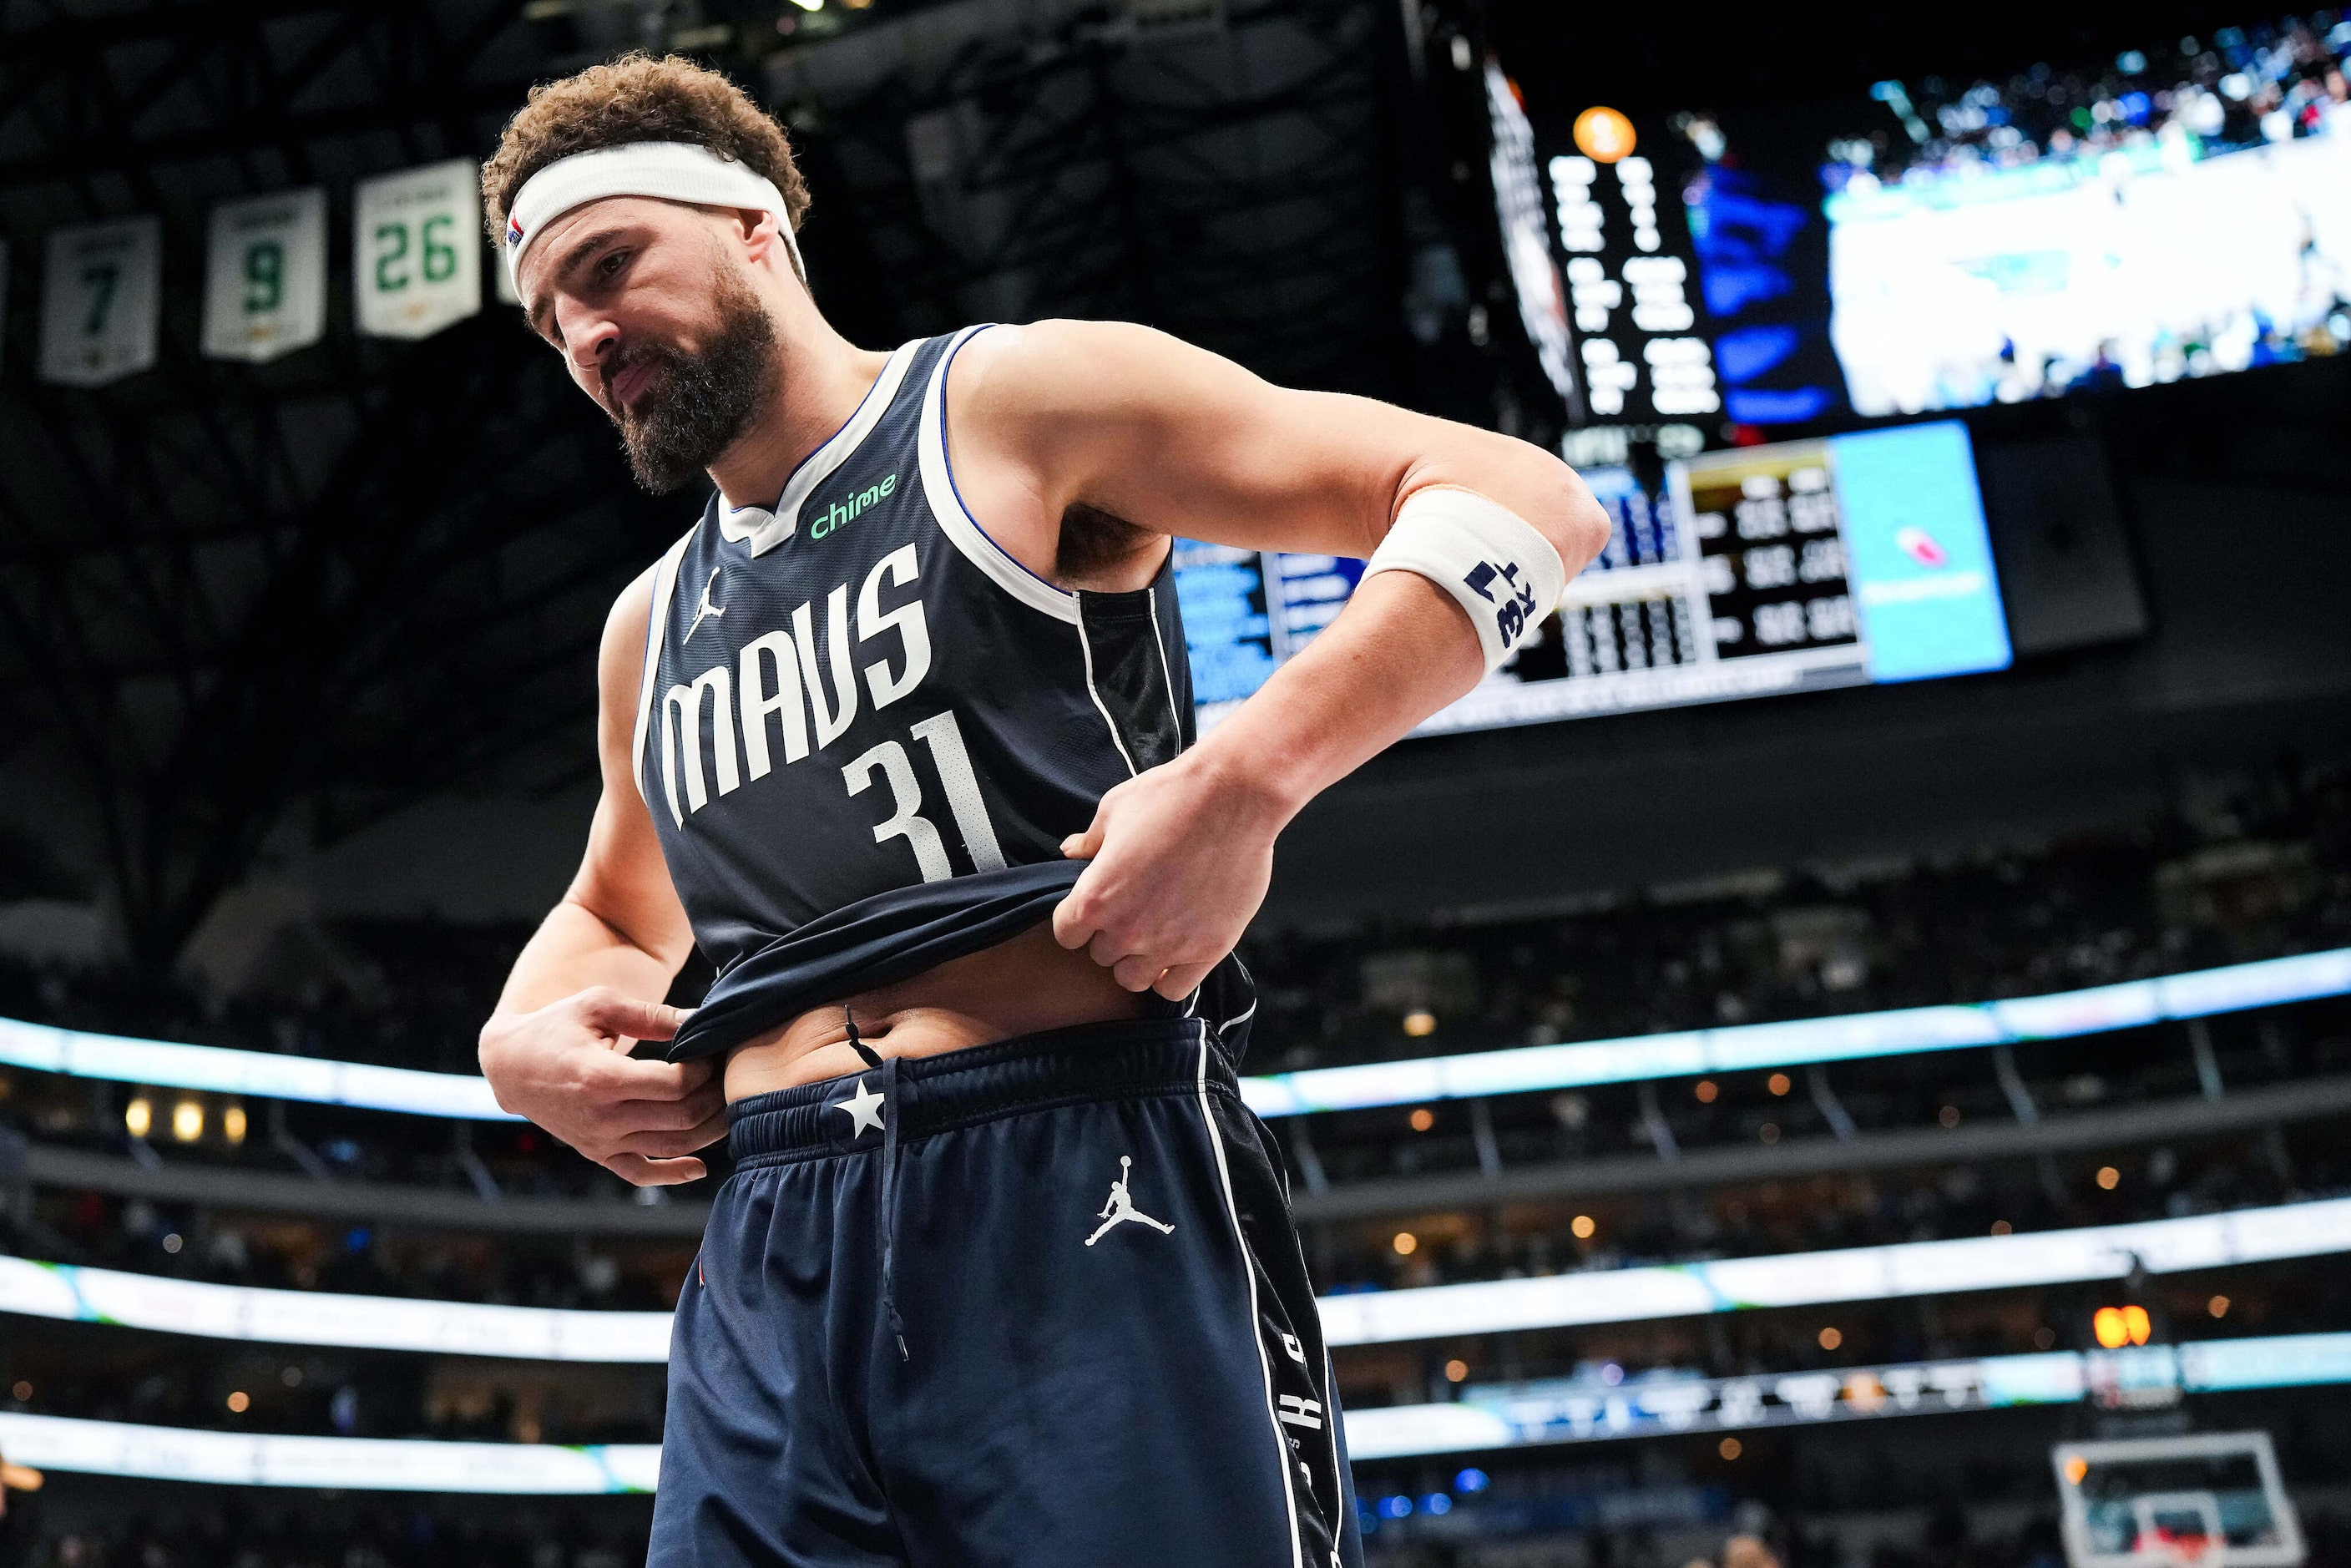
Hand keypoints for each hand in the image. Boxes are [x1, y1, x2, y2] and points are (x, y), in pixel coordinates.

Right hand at [477, 988, 725, 1186]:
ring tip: (728, 1105)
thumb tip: (702, 1020)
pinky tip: (700, 1167)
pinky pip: (640, 1174)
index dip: (703, 1070)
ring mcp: (599, 1141)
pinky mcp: (597, 1154)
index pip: (674, 1084)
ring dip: (709, 1130)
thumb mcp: (600, 1006)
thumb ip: (653, 1016)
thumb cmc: (557, 1026)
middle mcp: (601, 1117)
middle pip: (681, 1116)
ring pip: (672, 1146)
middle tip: (728, 1075)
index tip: (712, 1052)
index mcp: (601, 1077)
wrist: (512, 1064)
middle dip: (715, 1096)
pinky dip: (673, 1174)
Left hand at [1052, 751, 1284, 997]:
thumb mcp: (1115, 809)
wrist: (1234, 797)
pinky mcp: (1208, 950)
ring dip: (1138, 960)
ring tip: (1154, 933)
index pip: (1066, 934)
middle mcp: (1127, 930)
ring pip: (1133, 980)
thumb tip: (1071, 850)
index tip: (1096, 906)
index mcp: (1095, 898)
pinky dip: (1170, 976)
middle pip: (1101, 957)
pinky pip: (1174, 989)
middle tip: (1133, 910)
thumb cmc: (1171, 796)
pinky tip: (1177, 951)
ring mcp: (1168, 945)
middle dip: (1111, 935)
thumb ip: (1089, 840)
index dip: (1078, 920)